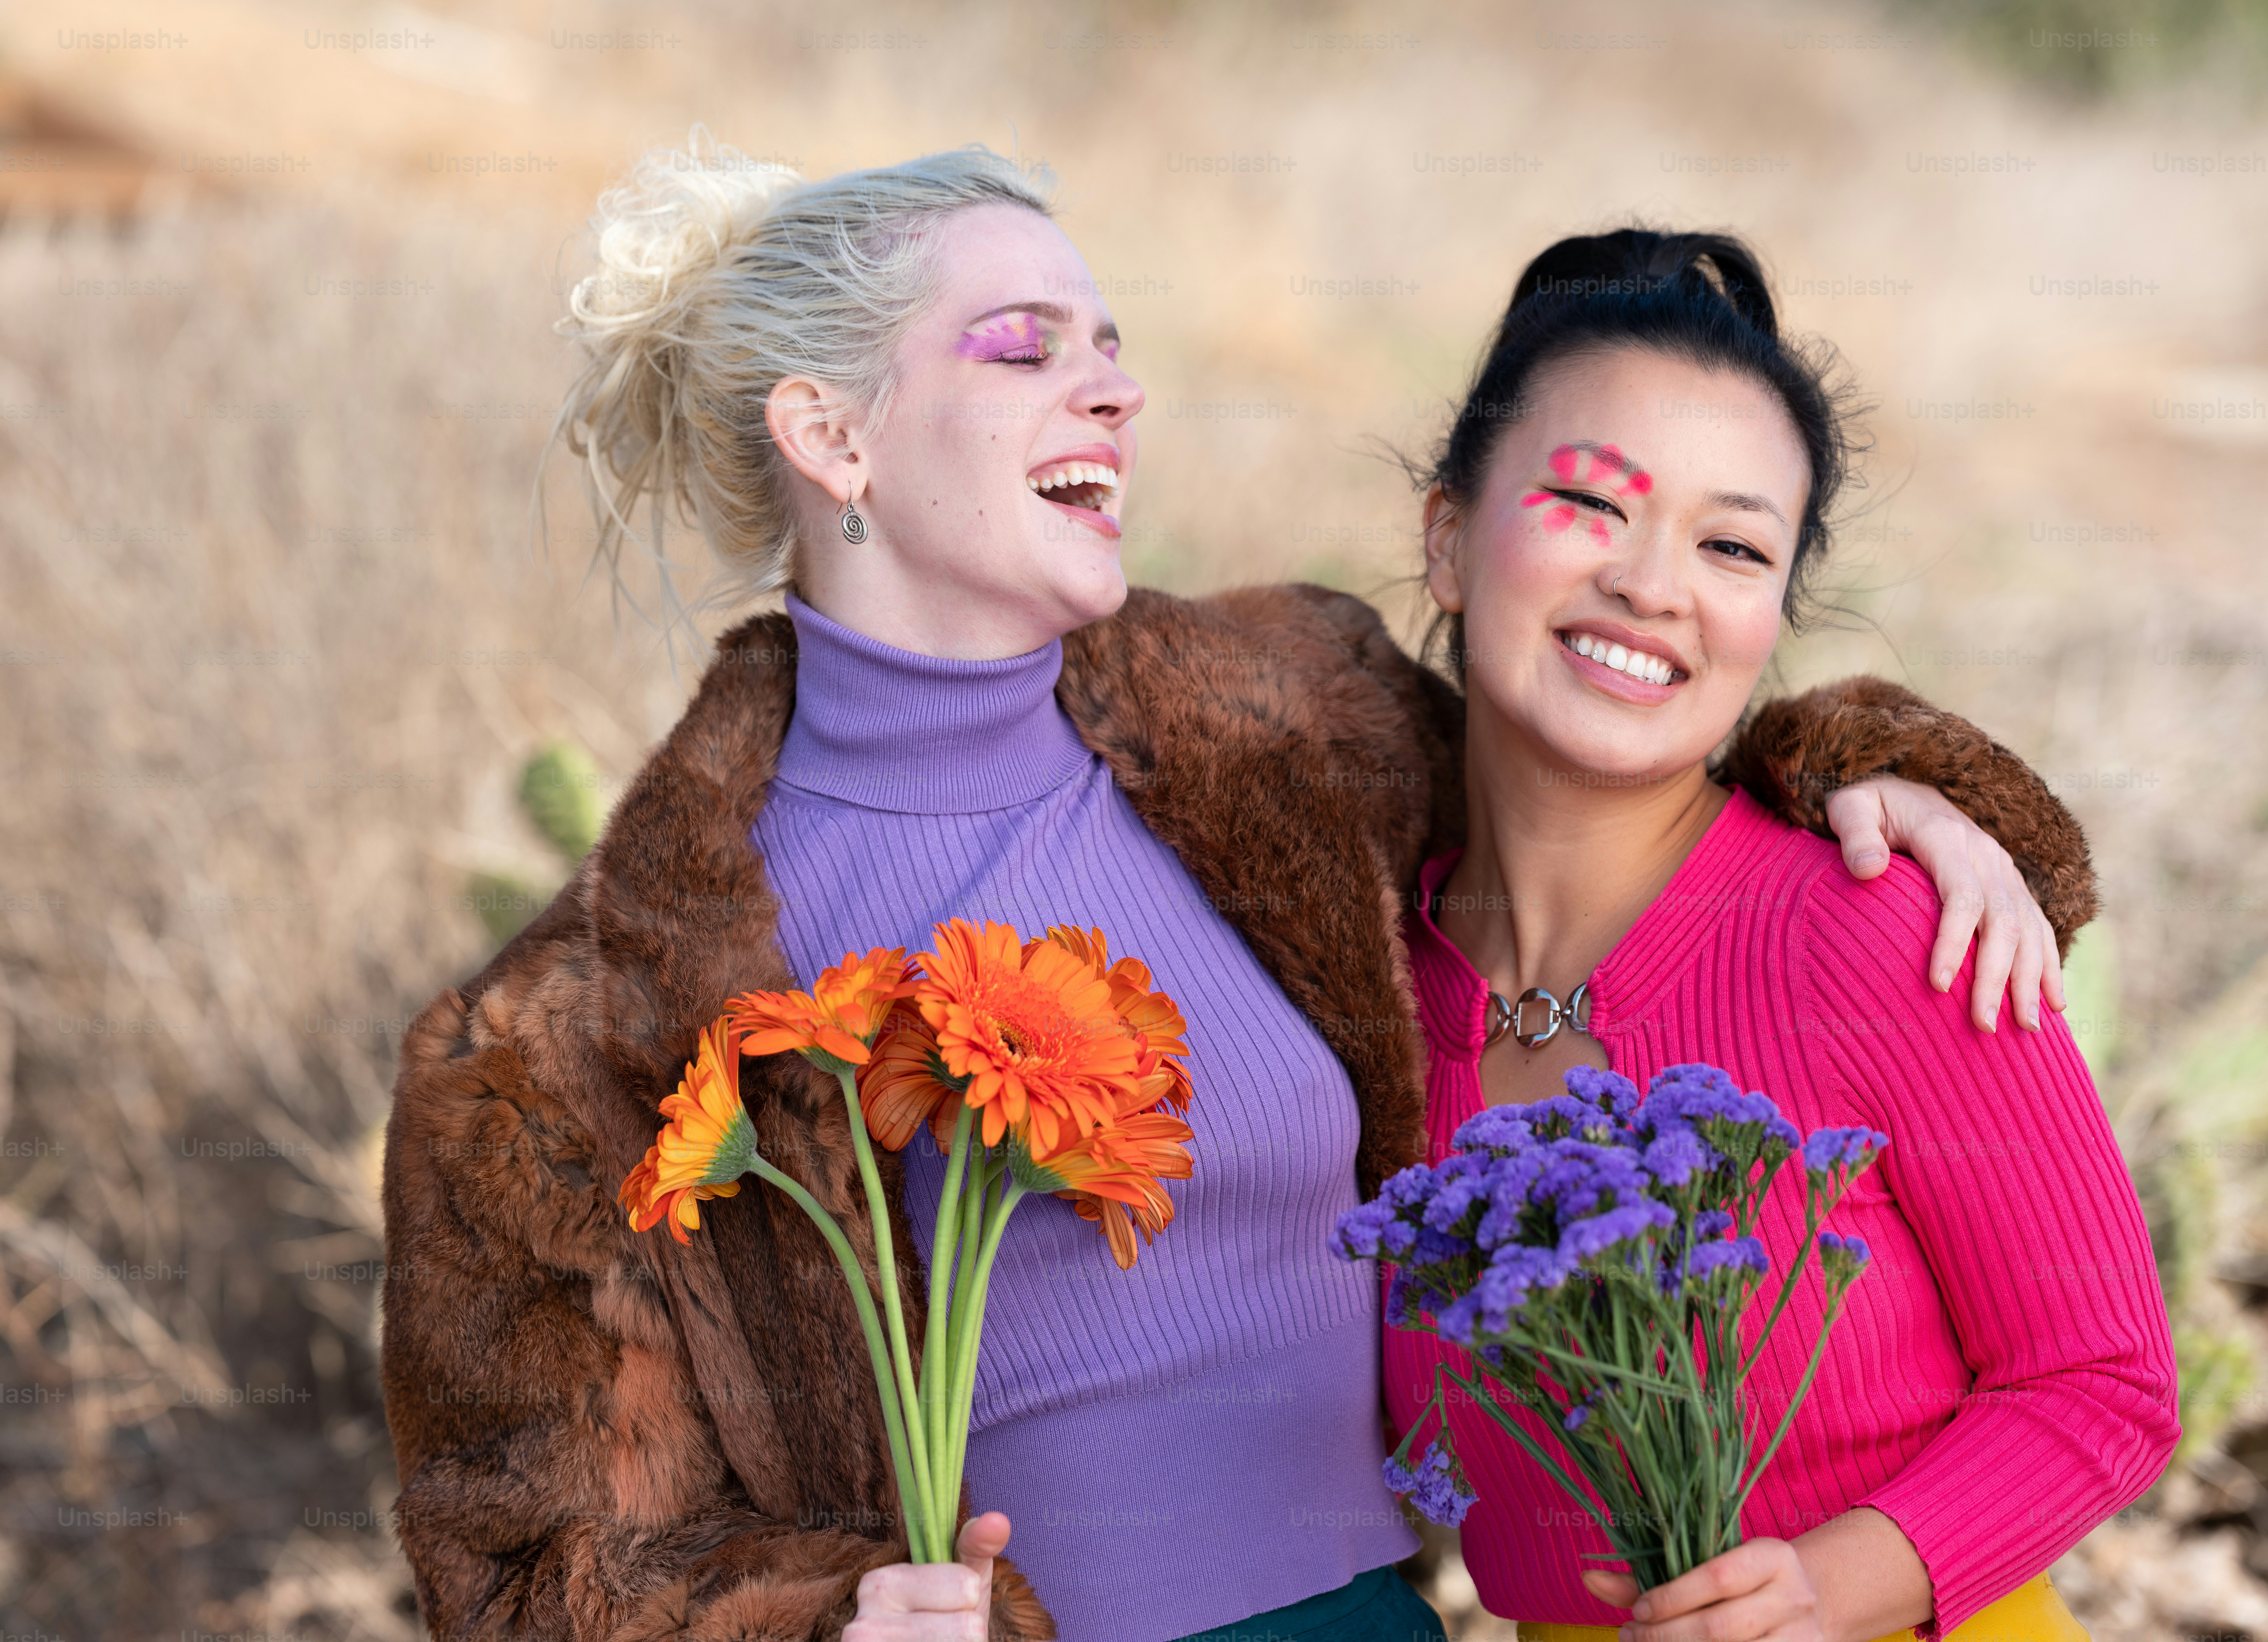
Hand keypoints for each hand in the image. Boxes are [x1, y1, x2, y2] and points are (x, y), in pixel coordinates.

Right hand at [845, 1511, 1008, 1641]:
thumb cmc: (947, 1622)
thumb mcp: (963, 1582)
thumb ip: (976, 1546)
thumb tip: (997, 1520)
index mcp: (878, 1585)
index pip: (965, 1588)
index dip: (969, 1602)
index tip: (947, 1608)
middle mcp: (863, 1628)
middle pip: (967, 1630)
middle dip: (968, 1636)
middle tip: (946, 1637)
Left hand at [1582, 1538, 1822, 1641]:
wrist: (1811, 1604)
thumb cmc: (1742, 1582)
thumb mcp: (1708, 1566)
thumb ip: (1651, 1576)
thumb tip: (1589, 1579)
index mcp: (1772, 1557)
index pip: (1718, 1577)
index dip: (1672, 1598)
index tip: (1636, 1612)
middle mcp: (1795, 1596)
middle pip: (1722, 1626)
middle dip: (1667, 1637)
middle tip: (1630, 1636)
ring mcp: (1804, 1636)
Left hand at [1823, 774, 2063, 1033]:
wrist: (1903, 790)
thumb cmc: (1868, 807)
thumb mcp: (1849, 806)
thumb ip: (1855, 833)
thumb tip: (1867, 868)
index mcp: (1946, 836)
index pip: (1959, 895)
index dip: (1953, 941)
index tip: (1938, 985)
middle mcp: (1985, 853)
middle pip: (2001, 921)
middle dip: (1996, 976)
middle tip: (1982, 1025)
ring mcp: (2004, 870)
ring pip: (2029, 929)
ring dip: (2030, 979)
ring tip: (2025, 1027)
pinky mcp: (2012, 885)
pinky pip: (2040, 927)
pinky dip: (2050, 965)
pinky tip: (2055, 1004)